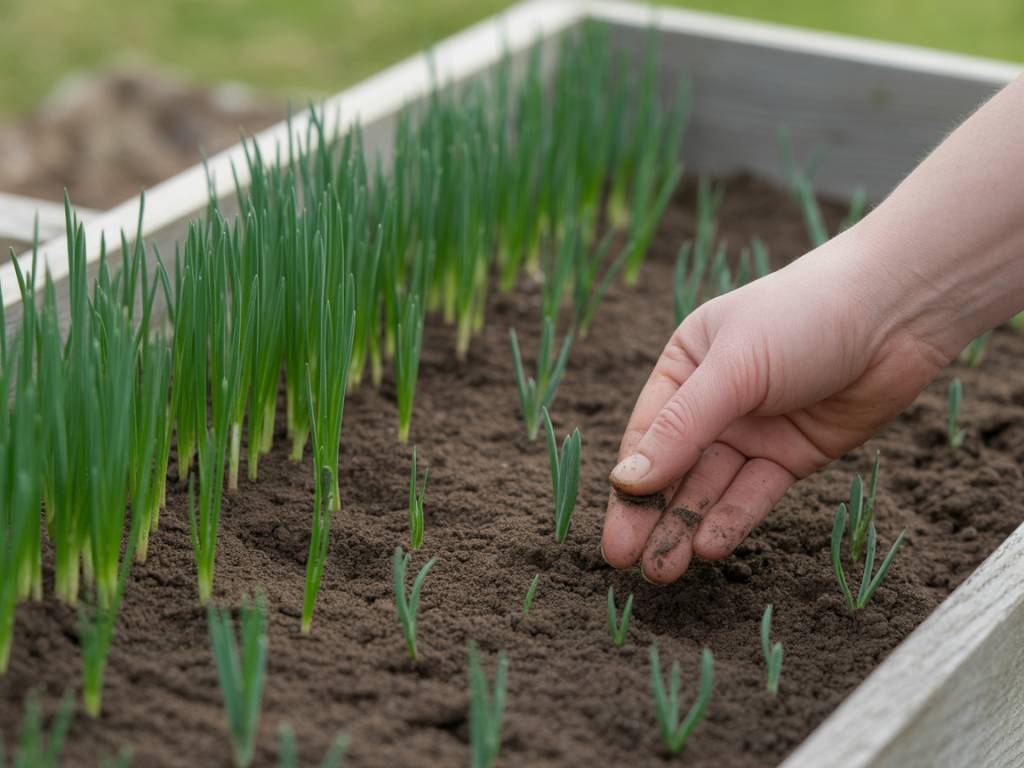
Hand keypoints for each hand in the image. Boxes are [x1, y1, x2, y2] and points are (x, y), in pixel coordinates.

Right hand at [600, 232, 949, 583]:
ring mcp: (754, 432)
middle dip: (652, 515)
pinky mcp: (792, 456)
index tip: (614, 531)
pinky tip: (710, 546)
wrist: (895, 315)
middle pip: (675, 469)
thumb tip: (625, 482)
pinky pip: (755, 492)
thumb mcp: (732, 369)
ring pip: (712, 488)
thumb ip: (681, 429)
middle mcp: (713, 403)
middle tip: (627, 562)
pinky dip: (734, 519)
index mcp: (684, 368)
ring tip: (666, 569)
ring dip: (688, 526)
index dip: (629, 484)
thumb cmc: (800, 318)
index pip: (647, 436)